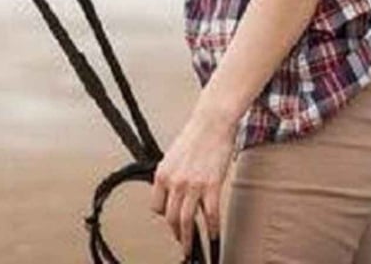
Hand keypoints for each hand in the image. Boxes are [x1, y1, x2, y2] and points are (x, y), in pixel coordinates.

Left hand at [150, 104, 236, 255]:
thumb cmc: (195, 136)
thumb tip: (174, 192)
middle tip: (182, 241)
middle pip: (170, 217)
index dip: (163, 216)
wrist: (211, 123)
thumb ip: (171, 176)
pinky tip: (214, 234)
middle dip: (176, 233)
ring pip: (186, 221)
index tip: (170, 222)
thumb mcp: (173, 156)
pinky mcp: (211, 185)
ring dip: (188, 238)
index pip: (156, 206)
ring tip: (191, 247)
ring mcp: (192, 185)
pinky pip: (210, 214)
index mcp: (162, 174)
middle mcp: (174, 181)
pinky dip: (212, 228)